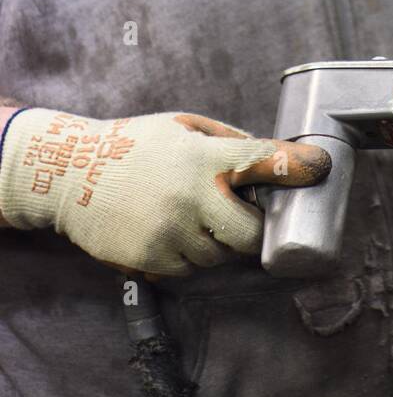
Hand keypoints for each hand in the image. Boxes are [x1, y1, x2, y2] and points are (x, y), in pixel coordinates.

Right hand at [0, 108, 330, 275]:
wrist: (69, 174)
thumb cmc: (134, 145)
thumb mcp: (183, 126)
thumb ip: (227, 142)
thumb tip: (271, 158)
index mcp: (203, 158)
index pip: (263, 162)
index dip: (298, 168)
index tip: (320, 169)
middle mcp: (191, 198)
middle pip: (251, 235)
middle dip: (257, 230)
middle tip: (250, 217)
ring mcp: (170, 234)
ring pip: (220, 258)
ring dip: (220, 244)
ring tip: (197, 218)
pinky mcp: (150, 261)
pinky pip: (189, 270)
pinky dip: (190, 256)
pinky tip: (172, 232)